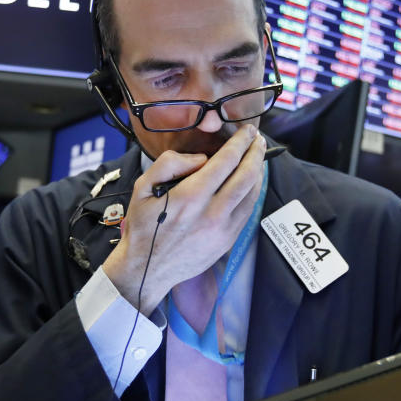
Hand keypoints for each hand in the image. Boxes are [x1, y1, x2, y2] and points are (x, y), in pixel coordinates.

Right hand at [102, 124, 264, 314]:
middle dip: (255, 153)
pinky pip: (247, 211)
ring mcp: (223, 229)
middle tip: (258, 139)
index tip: (247, 131)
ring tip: (257, 157)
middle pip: (246, 176)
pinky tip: (250, 183)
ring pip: (252, 194)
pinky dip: (253, 193)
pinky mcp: (227, 241)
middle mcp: (211, 213)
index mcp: (190, 196)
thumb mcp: (141, 187)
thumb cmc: (142, 227)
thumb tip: (200, 160)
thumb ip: (169, 164)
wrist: (145, 270)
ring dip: (258, 172)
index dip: (240, 142)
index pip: (225, 161)